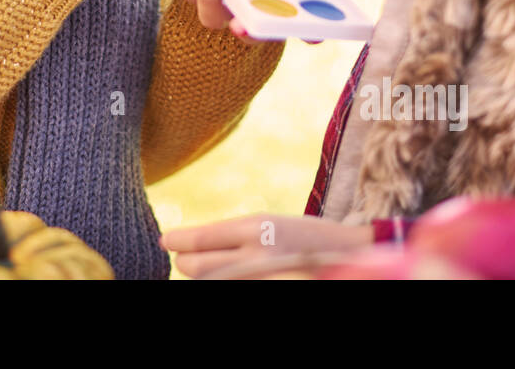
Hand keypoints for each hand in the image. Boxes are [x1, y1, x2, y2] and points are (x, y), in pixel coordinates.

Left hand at [159, 213, 374, 278]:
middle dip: (188, 262)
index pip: (201, 239)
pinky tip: (233, 276)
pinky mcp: (266, 290)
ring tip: (225, 266)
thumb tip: (175, 242)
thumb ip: (226, 235)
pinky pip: (227, 289)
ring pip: (208, 282)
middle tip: (189, 258)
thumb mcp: (265, 224)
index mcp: (256, 229)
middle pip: (195, 268)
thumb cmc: (300, 238)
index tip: (167, 241)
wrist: (346, 258)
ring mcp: (261, 279)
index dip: (178, 240)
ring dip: (207, 276)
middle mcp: (256, 257)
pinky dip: (223, 283)